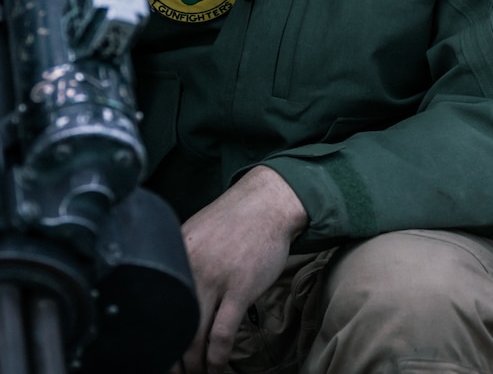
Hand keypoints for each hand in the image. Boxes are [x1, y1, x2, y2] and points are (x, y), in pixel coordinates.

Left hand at [173, 165, 307, 373]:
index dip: (157, 334)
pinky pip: (222, 334)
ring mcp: (215, 279)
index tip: (158, 352)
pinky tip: (217, 368)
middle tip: (174, 373)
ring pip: (194, 336)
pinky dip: (216, 358)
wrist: (268, 203)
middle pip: (173, 325)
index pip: (157, 303)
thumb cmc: (235, 219)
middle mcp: (190, 267)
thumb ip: (184, 260)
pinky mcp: (240, 289)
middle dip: (172, 359)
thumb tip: (173, 290)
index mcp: (176, 253)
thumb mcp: (198, 232)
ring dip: (194, 365)